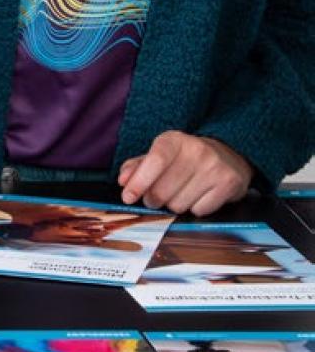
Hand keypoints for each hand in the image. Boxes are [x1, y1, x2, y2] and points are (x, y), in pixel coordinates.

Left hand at [118, 131, 251, 214]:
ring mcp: (215, 167)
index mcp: (174, 140)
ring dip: (174, 205)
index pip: (154, 162)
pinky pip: (199, 211)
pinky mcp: (229, 184)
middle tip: (156, 197)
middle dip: (153, 200)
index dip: (138, 183)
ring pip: (179, 204)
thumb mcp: (158, 155)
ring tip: (180, 193)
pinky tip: (199, 196)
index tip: (128, 197)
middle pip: (163, 191)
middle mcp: (197, 150)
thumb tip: (123, 181)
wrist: (228, 157)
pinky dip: (194, 209)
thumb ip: (136, 167)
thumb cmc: (184, 159)